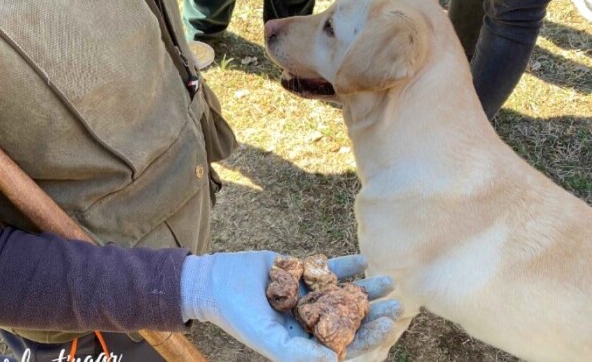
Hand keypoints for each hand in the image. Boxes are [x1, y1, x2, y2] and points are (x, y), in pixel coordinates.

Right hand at [180, 251, 401, 361]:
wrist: (214, 281)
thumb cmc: (238, 316)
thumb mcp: (266, 338)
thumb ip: (297, 353)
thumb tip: (334, 361)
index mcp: (305, 342)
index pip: (345, 344)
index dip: (368, 337)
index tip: (388, 326)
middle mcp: (310, 321)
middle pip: (350, 319)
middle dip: (375, 313)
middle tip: (398, 304)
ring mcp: (308, 297)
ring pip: (344, 294)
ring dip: (367, 289)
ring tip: (388, 280)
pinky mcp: (303, 274)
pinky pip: (329, 270)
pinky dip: (347, 266)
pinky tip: (363, 261)